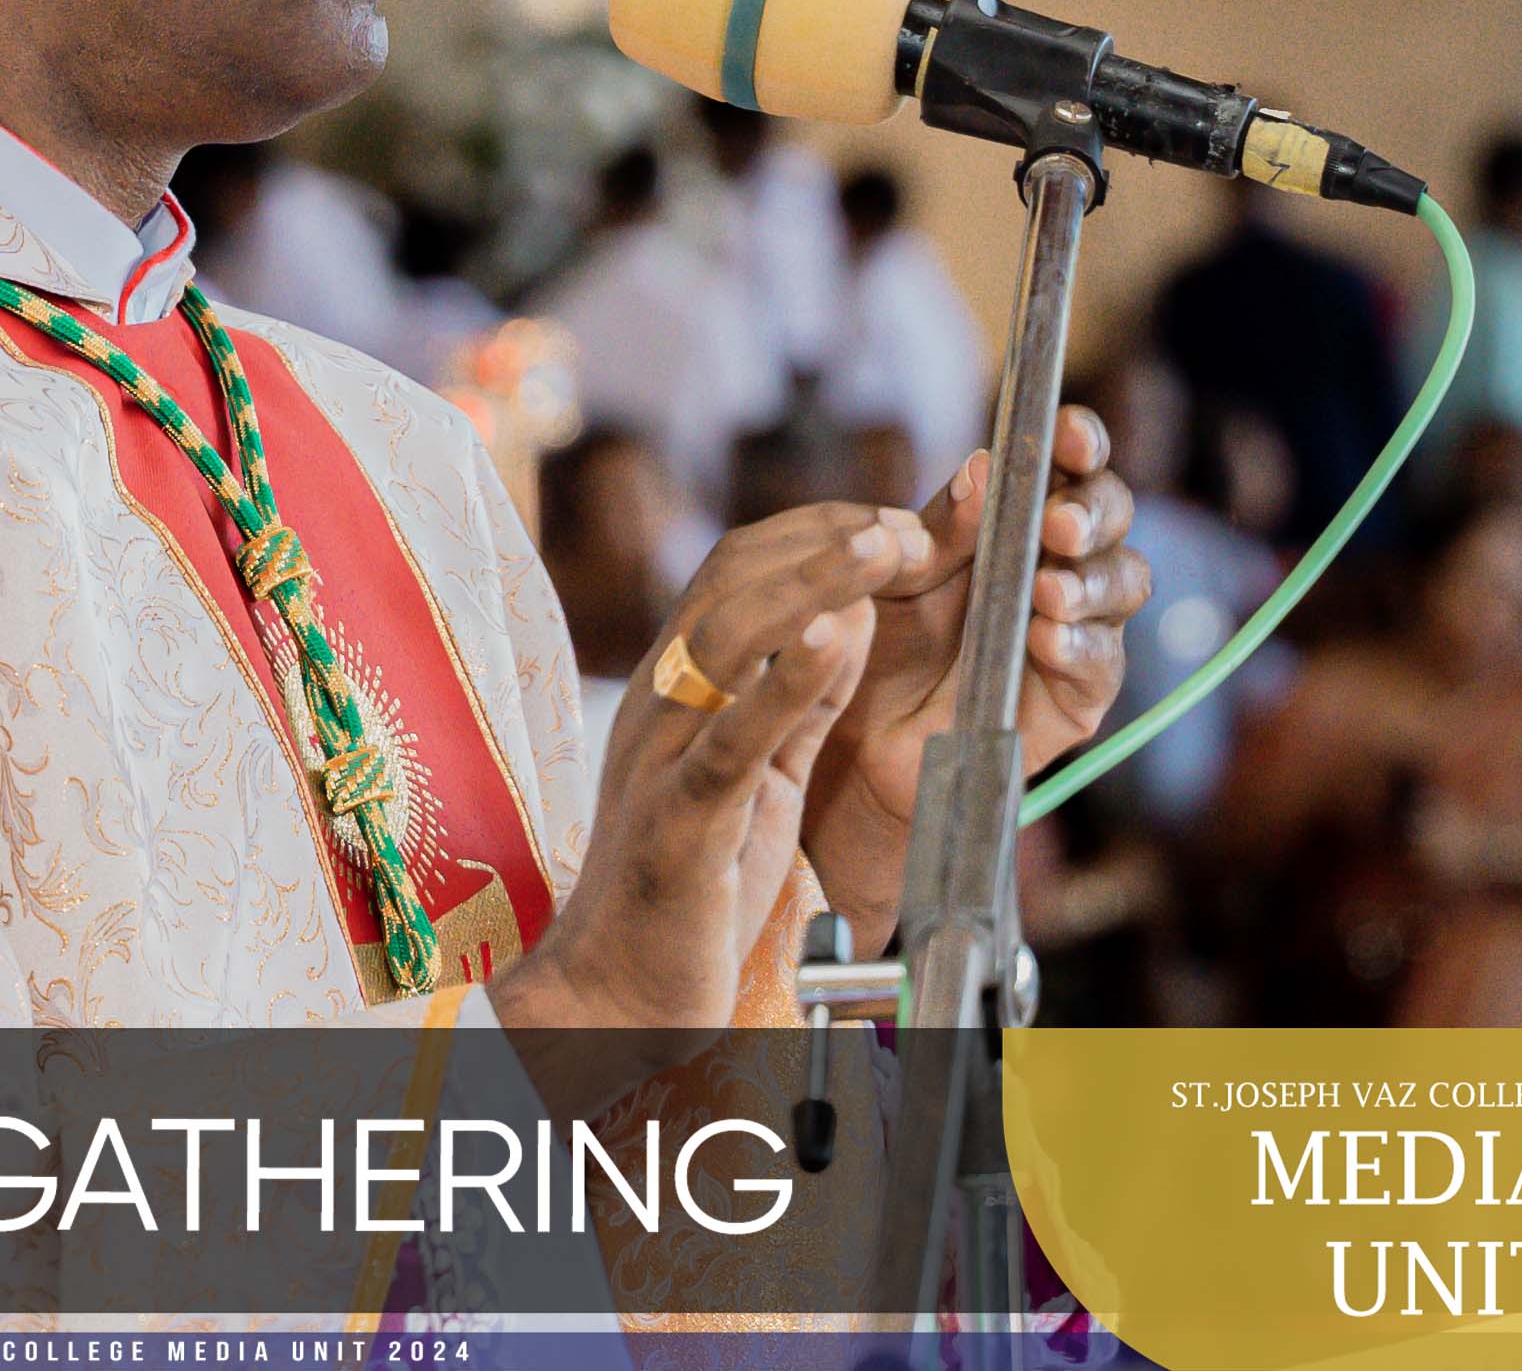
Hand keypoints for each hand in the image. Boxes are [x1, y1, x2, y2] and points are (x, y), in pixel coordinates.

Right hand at [496, 501, 929, 1101]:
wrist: (612, 998)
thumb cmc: (689, 889)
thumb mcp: (759, 776)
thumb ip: (800, 702)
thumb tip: (852, 618)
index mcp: (676, 688)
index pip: (737, 570)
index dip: (820, 533)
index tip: (897, 523)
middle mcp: (660, 703)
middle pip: (730, 581)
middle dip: (827, 541)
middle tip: (908, 526)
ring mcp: (664, 758)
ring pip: (728, 638)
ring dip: (815, 581)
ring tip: (886, 546)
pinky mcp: (683, 823)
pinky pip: (732, 739)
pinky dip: (788, 682)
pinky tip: (837, 638)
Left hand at [804, 407, 1150, 944]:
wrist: (848, 737)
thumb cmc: (873, 638)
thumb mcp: (893, 573)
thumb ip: (943, 527)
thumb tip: (983, 467)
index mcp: (1017, 518)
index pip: (1067, 465)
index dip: (1077, 441)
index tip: (1064, 430)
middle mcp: (1058, 564)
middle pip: (1111, 517)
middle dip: (1094, 510)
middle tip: (1058, 522)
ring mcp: (1074, 630)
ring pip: (1122, 584)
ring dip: (1091, 580)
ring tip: (1048, 588)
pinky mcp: (1073, 698)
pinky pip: (1100, 666)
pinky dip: (1078, 647)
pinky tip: (1046, 639)